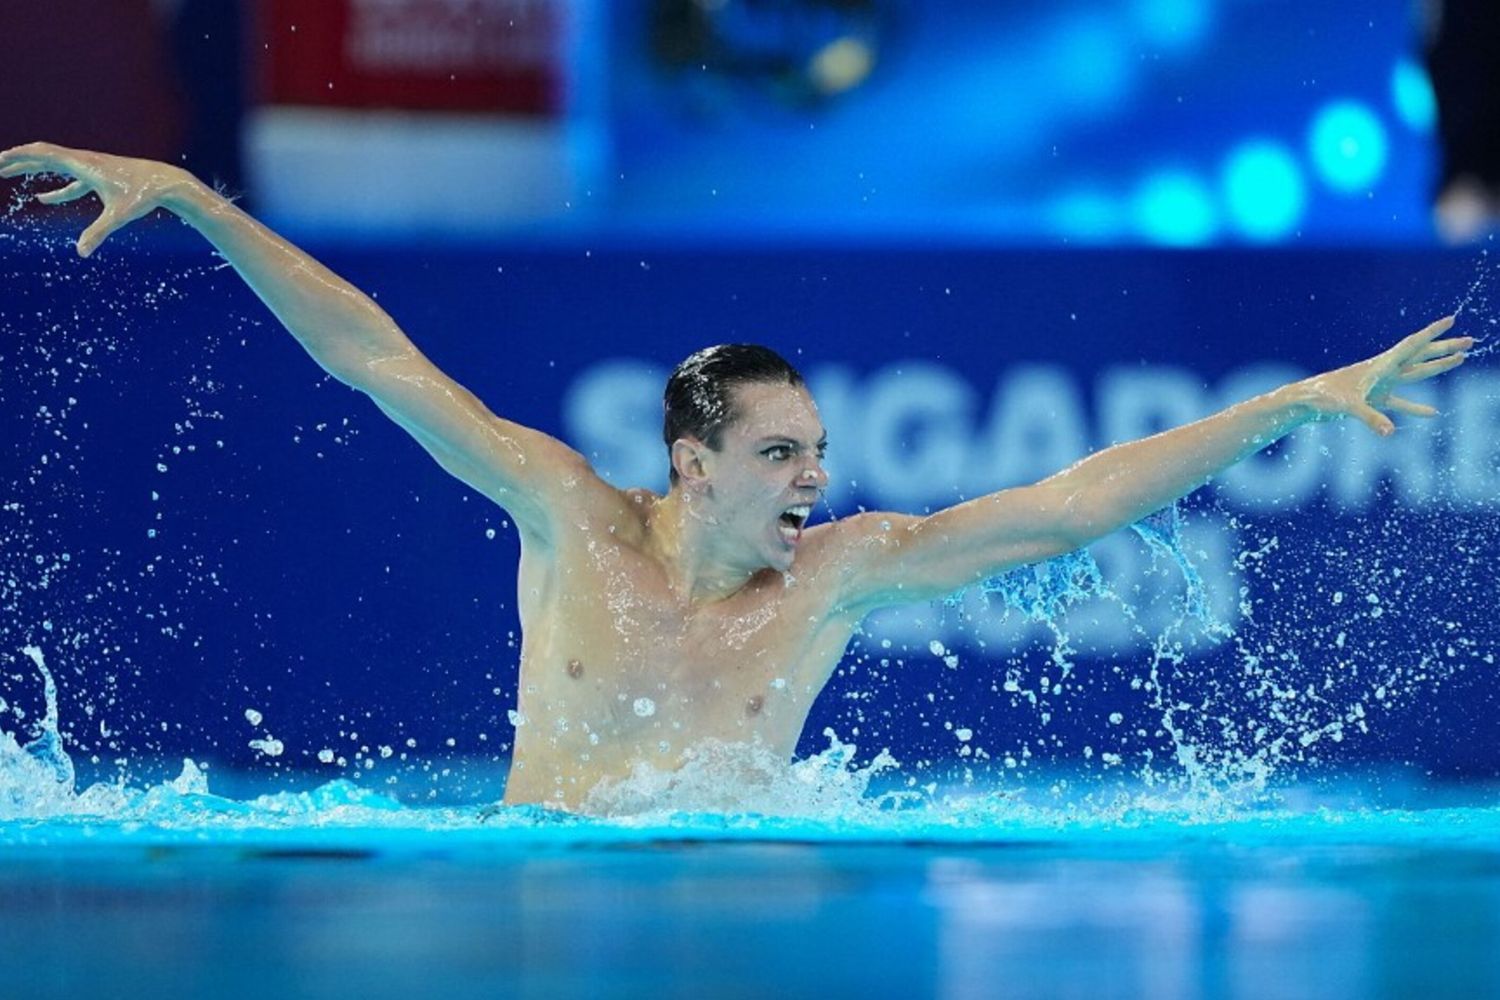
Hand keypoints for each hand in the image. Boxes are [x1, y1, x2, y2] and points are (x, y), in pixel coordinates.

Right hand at [0, 142, 194, 257]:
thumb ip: (98, 233)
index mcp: (83, 164)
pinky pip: (71, 183)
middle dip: (17, 159)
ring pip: (54, 165)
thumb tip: (82, 253)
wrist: (165, 182)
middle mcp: (84, 161)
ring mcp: (90, 168)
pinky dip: (56, 190)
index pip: (43, 154)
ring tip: (7, 174)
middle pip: (43, 155)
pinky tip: (45, 199)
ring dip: (31, 168)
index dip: (19, 156)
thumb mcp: (119, 216)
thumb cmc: (143, 196)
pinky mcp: (98, 178)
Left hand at [1298, 316, 1472, 435]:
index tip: (1452, 319)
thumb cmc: (1323, 398)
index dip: (1433, 332)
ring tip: (1461, 359)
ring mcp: (1380, 385)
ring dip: (1438, 368)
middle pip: (1421, 356)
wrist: (1305, 402)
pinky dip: (1416, 408)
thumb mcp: (1349, 407)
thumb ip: (1371, 419)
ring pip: (1416, 374)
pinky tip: (1432, 413)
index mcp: (1380, 365)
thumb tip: (1390, 433)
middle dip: (1445, 348)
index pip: (1412, 345)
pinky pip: (1401, 403)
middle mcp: (1383, 372)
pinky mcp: (1374, 400)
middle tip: (1470, 340)